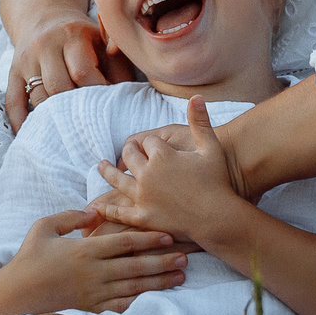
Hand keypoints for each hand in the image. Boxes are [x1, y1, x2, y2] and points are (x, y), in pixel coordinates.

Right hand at [0, 209, 186, 314]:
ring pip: (134, 286)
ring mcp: (94, 292)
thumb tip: (96, 211)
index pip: (123, 243)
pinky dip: (140, 300)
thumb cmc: (29, 256)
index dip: (148, 238)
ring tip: (181, 276)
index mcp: (84, 250)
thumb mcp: (45, 226)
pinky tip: (156, 296)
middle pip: (135, 265)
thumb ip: (72, 217)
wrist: (17, 293)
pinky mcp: (91, 307)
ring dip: (159, 281)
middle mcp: (93, 272)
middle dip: (162, 261)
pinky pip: (121, 304)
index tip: (168, 235)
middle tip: (185, 256)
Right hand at [5, 12, 126, 132]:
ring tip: (70, 134)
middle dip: (75, 109)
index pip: (82, 72)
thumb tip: (125, 103)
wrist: (44, 16)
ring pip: (37, 98)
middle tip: (89, 124)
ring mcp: (26, 60)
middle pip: (58, 87)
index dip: (97, 93)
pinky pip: (13, 101)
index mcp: (72, 35)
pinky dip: (21, 120)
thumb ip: (119, 67)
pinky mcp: (13, 72)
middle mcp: (45, 45)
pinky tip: (34, 134)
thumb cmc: (84, 38)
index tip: (108, 106)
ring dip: (53, 118)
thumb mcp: (104, 42)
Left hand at [91, 98, 244, 247]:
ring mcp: (142, 196)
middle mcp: (147, 174)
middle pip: (130, 156)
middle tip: (127, 151)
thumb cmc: (217, 181)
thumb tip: (196, 96)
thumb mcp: (211, 147)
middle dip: (129, 152)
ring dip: (108, 172)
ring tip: (101, 167)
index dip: (152, 144)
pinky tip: (97, 206)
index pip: (148, 142)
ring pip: (118, 180)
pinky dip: (107, 209)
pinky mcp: (142, 217)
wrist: (218, 217)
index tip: (154, 146)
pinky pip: (119, 212)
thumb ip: (201, 121)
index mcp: (162, 155)